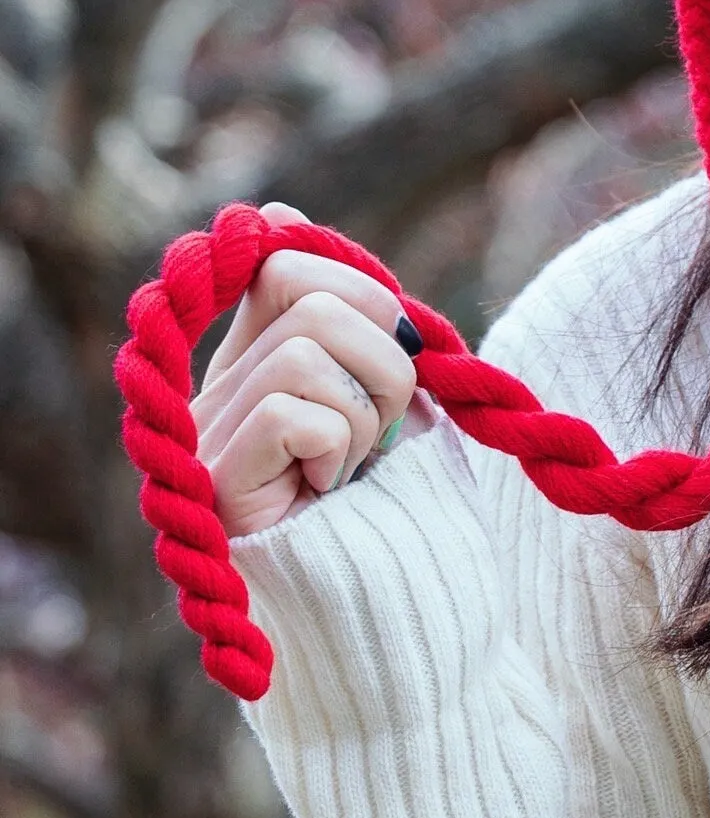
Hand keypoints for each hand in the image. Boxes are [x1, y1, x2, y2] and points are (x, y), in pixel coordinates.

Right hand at [194, 202, 423, 537]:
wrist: (394, 603)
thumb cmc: (394, 497)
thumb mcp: (385, 390)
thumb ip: (353, 318)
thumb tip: (278, 213)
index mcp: (255, 354)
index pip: (283, 256)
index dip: (358, 283)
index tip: (393, 343)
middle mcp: (216, 386)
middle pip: (304, 286)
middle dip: (382, 346)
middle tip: (383, 419)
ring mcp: (207, 434)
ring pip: (308, 346)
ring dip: (369, 409)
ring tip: (355, 463)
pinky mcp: (216, 483)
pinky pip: (294, 412)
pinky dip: (339, 447)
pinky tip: (329, 489)